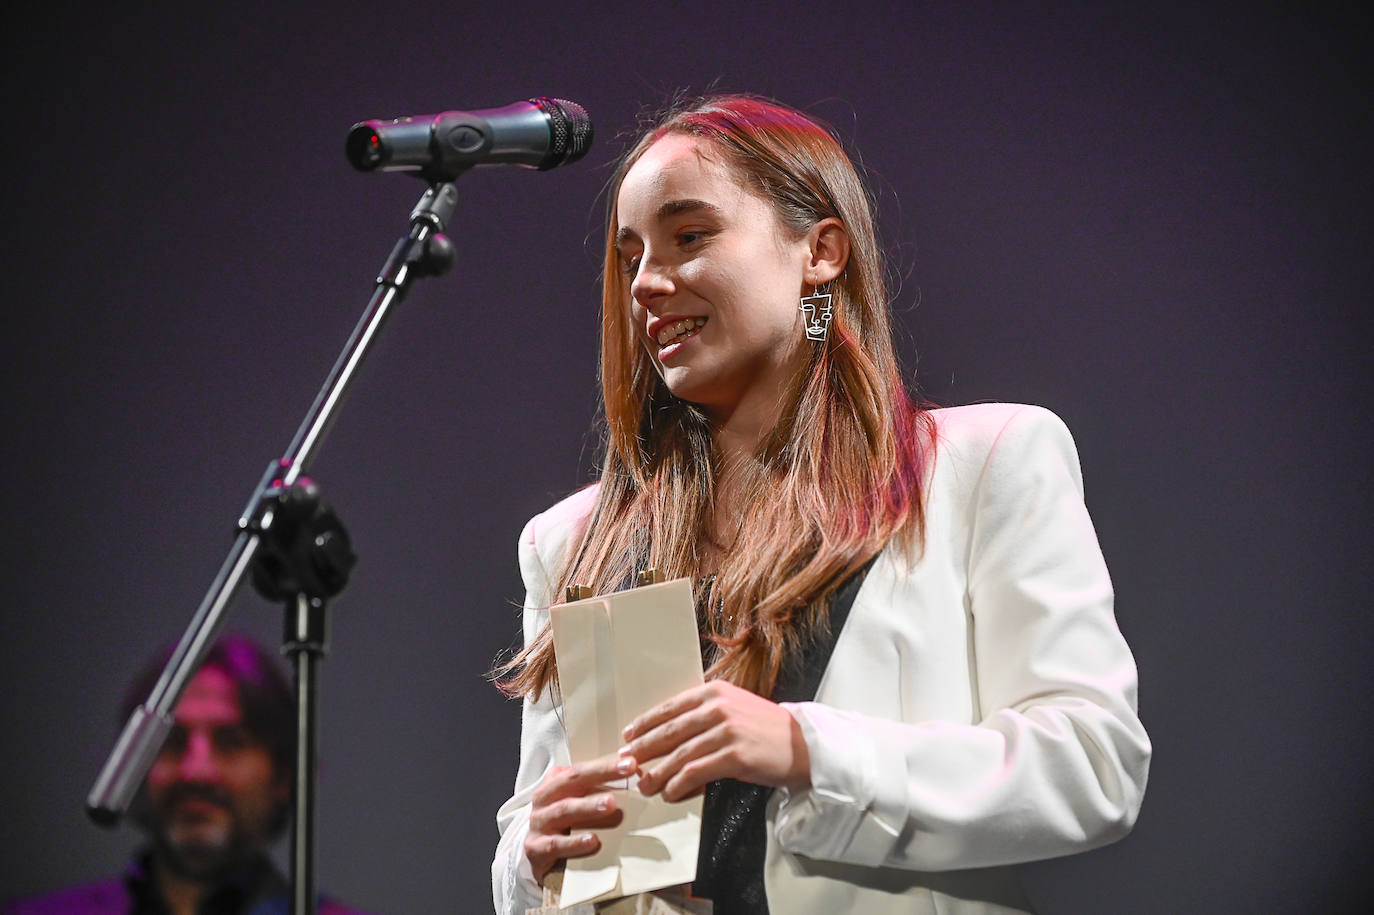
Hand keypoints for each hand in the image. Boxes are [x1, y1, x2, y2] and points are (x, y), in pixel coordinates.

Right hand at [524, 754, 634, 884]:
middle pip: (572, 781)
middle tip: (627, 771)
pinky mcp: (536, 849)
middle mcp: (544, 800)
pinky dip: (575, 842)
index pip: (580, 770)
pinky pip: (555, 844)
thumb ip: (590, 788)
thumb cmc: (556, 823)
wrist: (527, 855)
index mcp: (553, 785)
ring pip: (564, 810)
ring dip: (588, 806)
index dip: (605, 765)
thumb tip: (628, 778)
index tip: (631, 763)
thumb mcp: (568, 800)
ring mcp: (538, 824)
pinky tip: (593, 840)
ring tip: (611, 803)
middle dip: (601, 774)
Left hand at [620, 680, 811, 802]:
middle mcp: (718, 707)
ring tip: (645, 784)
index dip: (645, 723)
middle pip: (669, 731)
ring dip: (657, 772)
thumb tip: (671, 732)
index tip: (629, 735)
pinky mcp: (734, 755)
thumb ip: (706, 713)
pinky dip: (678, 784)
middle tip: (626, 762)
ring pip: (679, 754)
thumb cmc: (767, 728)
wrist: (802, 744)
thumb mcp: (735, 707)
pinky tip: (670, 792)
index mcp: (715, 692)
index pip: (670, 707)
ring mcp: (726, 731)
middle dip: (643, 749)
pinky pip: (696, 771)